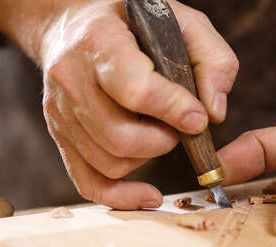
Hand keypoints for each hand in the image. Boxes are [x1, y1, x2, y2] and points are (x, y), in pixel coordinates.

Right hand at [28, 1, 236, 208]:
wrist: (72, 23)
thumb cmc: (133, 22)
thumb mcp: (181, 20)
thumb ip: (212, 59)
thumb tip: (214, 113)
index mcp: (100, 41)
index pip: (135, 89)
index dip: (173, 110)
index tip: (198, 118)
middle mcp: (71, 78)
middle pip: (121, 137)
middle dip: (163, 141)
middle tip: (179, 126)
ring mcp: (61, 112)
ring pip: (110, 162)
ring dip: (147, 159)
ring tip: (158, 132)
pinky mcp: (61, 136)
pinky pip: (88, 182)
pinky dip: (121, 197)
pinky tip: (148, 195)